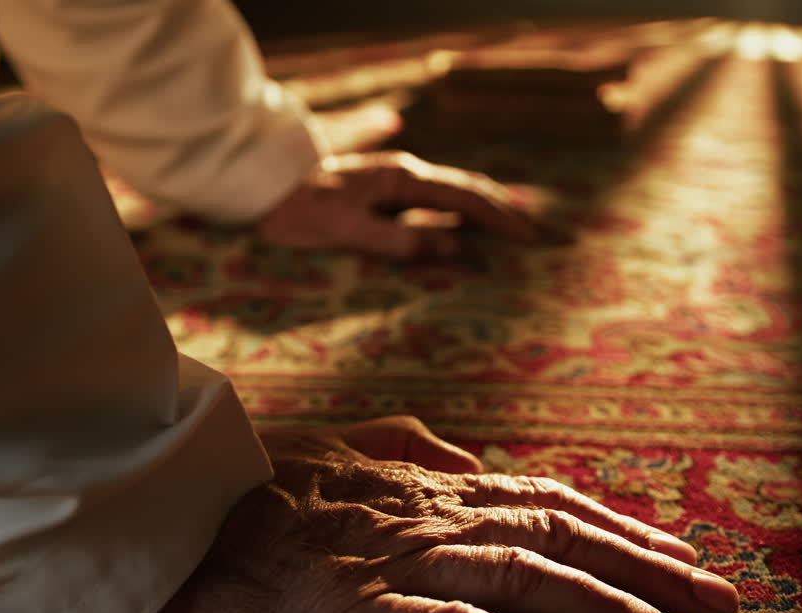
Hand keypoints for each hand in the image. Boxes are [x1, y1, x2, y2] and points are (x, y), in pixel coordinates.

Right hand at [140, 416, 738, 612]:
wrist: (166, 515)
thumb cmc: (245, 490)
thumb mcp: (334, 449)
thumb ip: (404, 446)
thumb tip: (467, 457)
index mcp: (422, 481)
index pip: (543, 499)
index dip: (618, 525)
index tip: (678, 551)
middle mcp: (427, 513)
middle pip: (560, 536)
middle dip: (648, 568)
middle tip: (721, 602)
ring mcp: (398, 561)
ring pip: (534, 580)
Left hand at [257, 152, 540, 258]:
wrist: (265, 186)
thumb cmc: (302, 212)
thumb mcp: (350, 231)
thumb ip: (401, 241)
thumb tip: (455, 248)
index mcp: (402, 181)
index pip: (465, 199)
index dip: (500, 219)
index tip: (530, 238)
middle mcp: (404, 175)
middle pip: (467, 191)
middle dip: (503, 211)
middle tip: (536, 235)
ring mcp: (394, 182)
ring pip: (452, 193)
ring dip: (484, 210)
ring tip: (512, 229)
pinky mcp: (382, 192)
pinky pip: (433, 202)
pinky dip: (458, 213)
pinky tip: (464, 227)